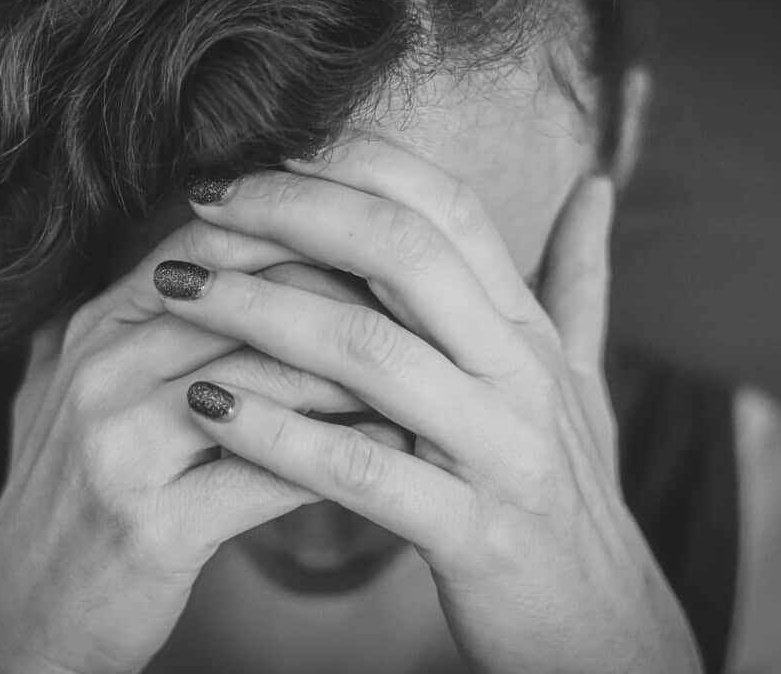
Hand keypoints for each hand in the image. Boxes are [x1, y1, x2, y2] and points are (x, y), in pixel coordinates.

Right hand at [0, 222, 383, 673]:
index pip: (212, 245)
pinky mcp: (152, 525)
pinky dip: (343, 457)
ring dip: (358, 376)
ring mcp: (120, 447)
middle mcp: (100, 371)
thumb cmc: (76, 499)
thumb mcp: (90, 392)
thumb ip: (143, 324)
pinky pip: (271, 473)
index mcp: (93, 328)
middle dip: (347, 298)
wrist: (20, 617)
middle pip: (248, 301)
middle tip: (427, 302)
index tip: (381, 245)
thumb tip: (231, 258)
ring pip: (267, 380)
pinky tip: (395, 452)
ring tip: (428, 371)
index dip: (304, 235)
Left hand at [156, 136, 703, 672]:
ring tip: (177, 290)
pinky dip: (278, 434)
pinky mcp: (473, 533)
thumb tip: (595, 184)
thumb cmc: (570, 493)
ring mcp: (501, 452)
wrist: (603, 626)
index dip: (352, 164)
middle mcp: (521, 373)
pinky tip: (207, 407)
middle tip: (201, 204)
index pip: (445, 207)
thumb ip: (579, 282)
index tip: (262, 154)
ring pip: (372, 353)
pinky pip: (363, 471)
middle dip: (292, 213)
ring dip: (260, 311)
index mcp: (528, 329)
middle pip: (404, 254)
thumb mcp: (581, 380)